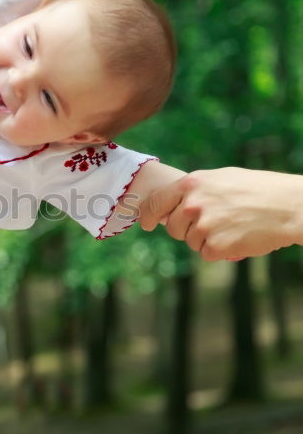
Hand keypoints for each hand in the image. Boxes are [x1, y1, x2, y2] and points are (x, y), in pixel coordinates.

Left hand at [138, 167, 302, 260]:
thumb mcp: (221, 179)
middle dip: (187, 230)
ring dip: (207, 240)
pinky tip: (237, 237)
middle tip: (214, 222)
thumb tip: (172, 206)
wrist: (288, 206)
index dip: (147, 215)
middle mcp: (192, 204)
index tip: (145, 223)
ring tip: (232, 225)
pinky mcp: (215, 246)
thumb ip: (194, 191)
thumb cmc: (258, 190)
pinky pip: (206, 254)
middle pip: (173, 228)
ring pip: (191, 242)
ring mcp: (202, 226)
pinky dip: (220, 251)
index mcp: (191, 184)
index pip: (156, 202)